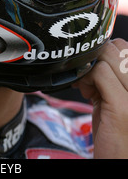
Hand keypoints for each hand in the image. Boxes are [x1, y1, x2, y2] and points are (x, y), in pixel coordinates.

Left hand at [74, 38, 127, 158]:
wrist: (119, 162)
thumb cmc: (117, 133)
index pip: (124, 47)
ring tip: (88, 88)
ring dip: (90, 68)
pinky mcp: (123, 106)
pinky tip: (85, 92)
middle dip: (96, 58)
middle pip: (116, 48)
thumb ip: (112, 76)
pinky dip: (86, 77)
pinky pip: (100, 72)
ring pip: (108, 56)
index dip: (105, 54)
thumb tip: (95, 52)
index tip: (96, 71)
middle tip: (89, 79)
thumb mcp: (118, 97)